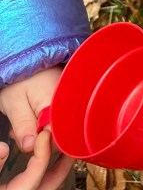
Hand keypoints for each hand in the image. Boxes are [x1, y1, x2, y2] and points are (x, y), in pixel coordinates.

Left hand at [0, 69, 73, 189]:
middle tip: (21, 133)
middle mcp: (69, 103)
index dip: (43, 146)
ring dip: (41, 131)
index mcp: (57, 105)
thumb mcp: (14, 103)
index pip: (59, 138)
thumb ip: (23, 125)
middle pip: (61, 134)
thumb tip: (31, 148)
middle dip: (40, 139)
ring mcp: (70, 100)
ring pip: (59, 127)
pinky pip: (60, 117)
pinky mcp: (68, 99)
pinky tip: (33, 117)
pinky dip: (45, 122)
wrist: (28, 53)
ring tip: (24, 122)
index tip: (29, 144)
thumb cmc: (19, 78)